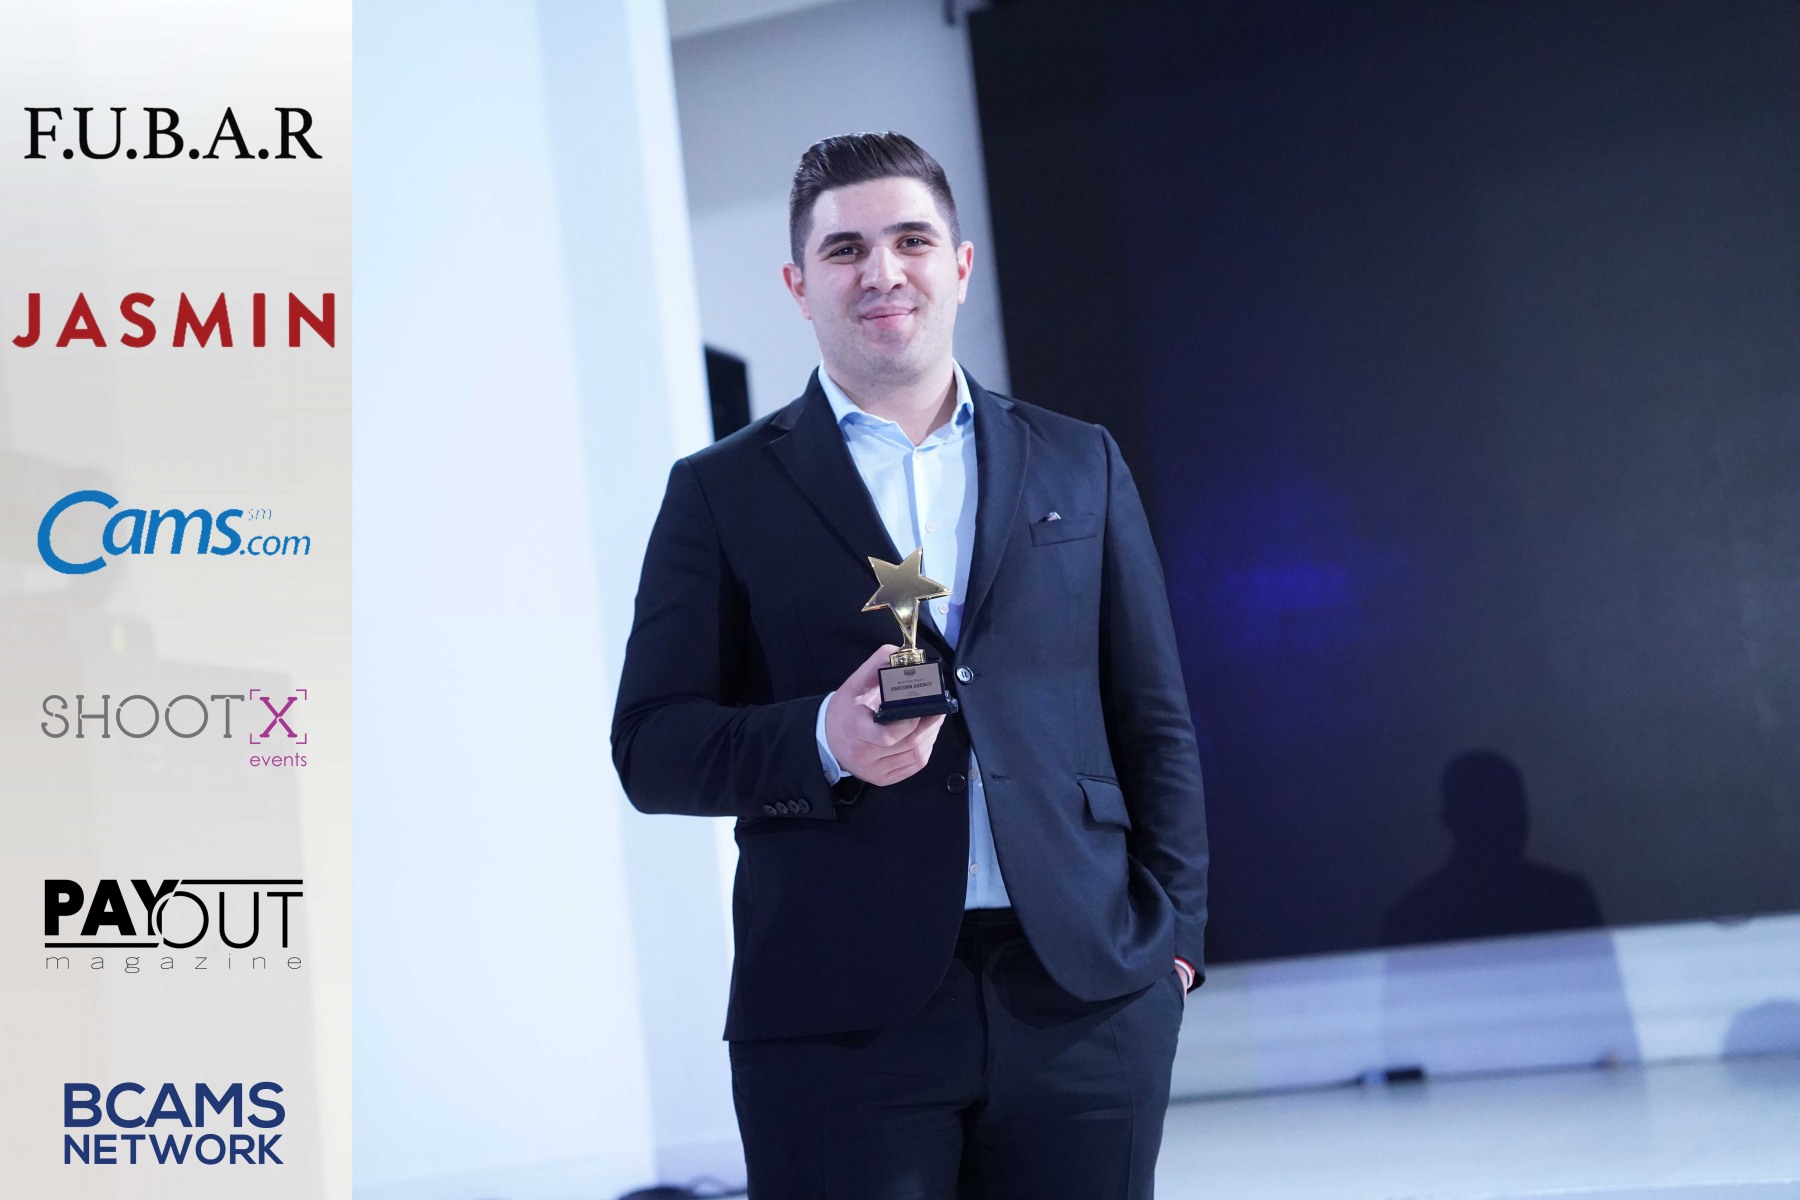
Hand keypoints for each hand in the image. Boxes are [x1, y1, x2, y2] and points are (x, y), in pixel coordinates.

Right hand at [824, 644, 947, 786]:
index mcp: (855, 730)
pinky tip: (926, 737)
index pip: (888, 736)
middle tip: (939, 710)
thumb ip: (877, 665)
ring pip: (914, 757)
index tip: (920, 708)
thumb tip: (901, 652)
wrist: (825, 740)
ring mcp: (873, 770)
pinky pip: (912, 767)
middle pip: (908, 745)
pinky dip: (925, 751)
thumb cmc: (844, 709)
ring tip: (934, 721)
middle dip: (929, 726)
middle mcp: (864, 755)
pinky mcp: (881, 779)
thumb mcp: (854, 683)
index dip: (910, 724)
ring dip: (931, 737)